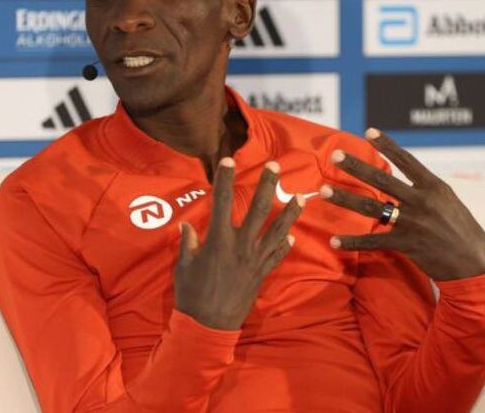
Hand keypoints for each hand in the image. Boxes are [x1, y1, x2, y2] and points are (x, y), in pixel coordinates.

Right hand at [174, 158, 304, 329]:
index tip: (227, 160)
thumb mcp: (184, 265)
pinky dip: (285, 244)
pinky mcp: (262, 273)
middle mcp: (241, 245)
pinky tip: (292, 235)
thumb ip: (188, 243)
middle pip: (258, 208)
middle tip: (275, 166)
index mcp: (218, 239)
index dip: (224, 179)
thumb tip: (187, 226)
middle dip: (267, 185)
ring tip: (300, 198)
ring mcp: (255, 259)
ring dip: (289, 213)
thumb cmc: (192, 293)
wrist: (209, 324)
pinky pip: (277, 254)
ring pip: (277, 230)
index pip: (220, 201)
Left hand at [321, 128, 484, 280]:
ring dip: (345, 198)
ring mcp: (413, 222)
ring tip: (323, 190)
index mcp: (434, 187)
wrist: (475, 264)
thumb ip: (425, 190)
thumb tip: (403, 179)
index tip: (368, 131)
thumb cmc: (462, 230)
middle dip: (356, 167)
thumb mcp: (448, 202)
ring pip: (372, 207)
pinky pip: (374, 242)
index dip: (387, 145)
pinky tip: (334, 241)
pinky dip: (353, 242)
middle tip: (335, 156)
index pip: (406, 160)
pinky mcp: (407, 244)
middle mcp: (422, 201)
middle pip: (382, 180)